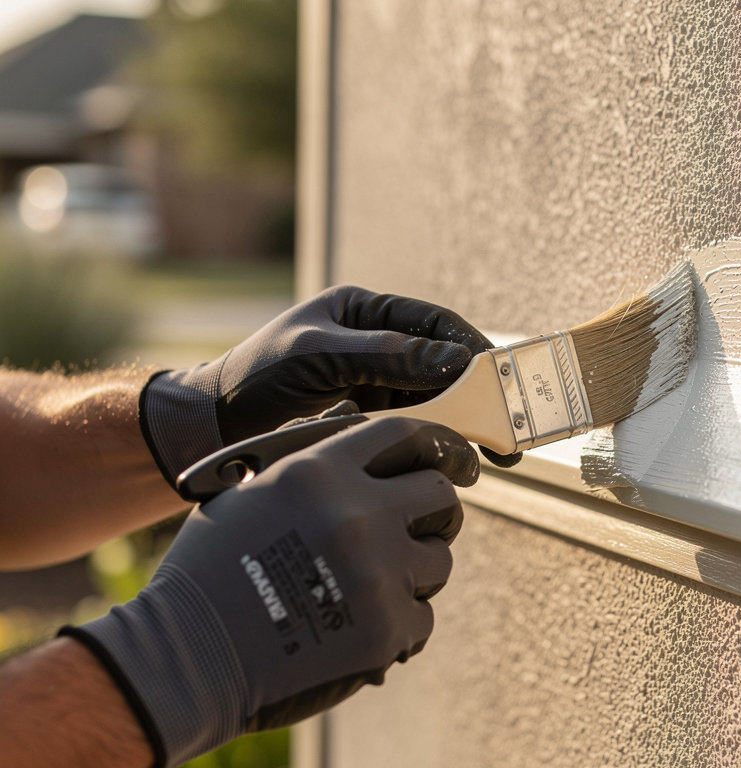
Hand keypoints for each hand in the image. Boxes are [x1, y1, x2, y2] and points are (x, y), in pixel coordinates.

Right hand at [60, 416, 478, 767]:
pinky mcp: (388, 630)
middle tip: (418, 528)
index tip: (457, 459)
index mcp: (321, 471)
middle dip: (434, 511)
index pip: (408, 435)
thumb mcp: (251, 492)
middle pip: (440, 495)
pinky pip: (423, 617)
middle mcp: (357, 514)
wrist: (187, 658)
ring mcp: (377, 574)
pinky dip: (399, 626)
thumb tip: (363, 436)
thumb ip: (314, 464)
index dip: (441, 444)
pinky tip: (358, 629)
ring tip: (367, 588)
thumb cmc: (211, 572)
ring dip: (414, 572)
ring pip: (439, 559)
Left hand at [140, 285, 520, 486]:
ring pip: (428, 397)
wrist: (209, 428)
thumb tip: (453, 363)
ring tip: (483, 454)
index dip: (472, 350)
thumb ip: (385, 356)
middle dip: (473, 395)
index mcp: (361, 310)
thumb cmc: (253, 379)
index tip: (502, 382)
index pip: (434, 322)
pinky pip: (407, 422)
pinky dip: (428, 437)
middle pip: (439, 362)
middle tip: (505, 431)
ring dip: (456, 422)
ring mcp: (368, 379)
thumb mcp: (318, 358)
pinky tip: (443, 456)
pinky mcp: (362, 413)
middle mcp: (371, 340)